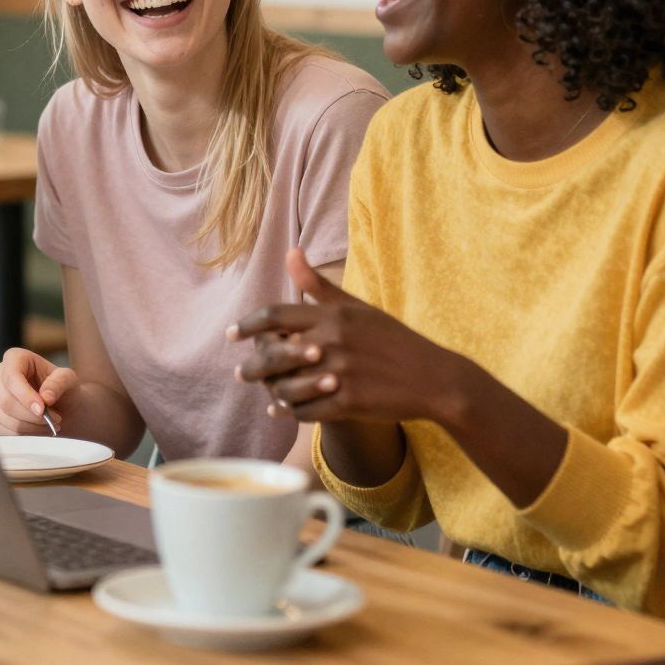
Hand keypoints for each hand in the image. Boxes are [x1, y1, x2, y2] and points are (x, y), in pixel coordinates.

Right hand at [0, 348, 76, 435]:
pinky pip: (0, 431)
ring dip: (29, 427)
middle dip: (31, 416)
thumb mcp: (68, 379)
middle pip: (5, 401)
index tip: (42, 410)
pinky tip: (36, 430)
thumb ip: (59, 383)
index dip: (25, 396)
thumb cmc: (61, 388)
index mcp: (14, 358)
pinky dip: (21, 435)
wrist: (58, 406)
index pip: (11, 376)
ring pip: (2, 418)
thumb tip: (45, 397)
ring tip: (48, 425)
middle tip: (54, 420)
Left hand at [230, 249, 471, 426]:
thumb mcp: (357, 308)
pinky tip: (282, 410)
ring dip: (271, 392)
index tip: (232, 335)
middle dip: (252, 367)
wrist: (432, 378)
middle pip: (273, 355)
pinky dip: (289, 412)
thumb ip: (318, 285)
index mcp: (333, 315)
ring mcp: (340, 374)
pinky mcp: (348, 403)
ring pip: (286, 387)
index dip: (248, 326)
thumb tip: (290, 252)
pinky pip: (305, 411)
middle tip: (242, 373)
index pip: (275, 316)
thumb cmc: (392, 339)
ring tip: (266, 392)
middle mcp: (332, 342)